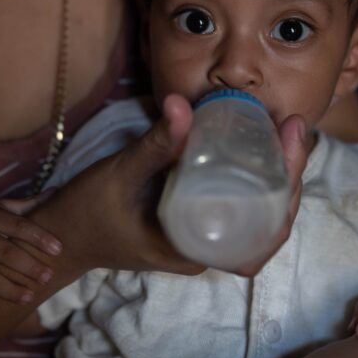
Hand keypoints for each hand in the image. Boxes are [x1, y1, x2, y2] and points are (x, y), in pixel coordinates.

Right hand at [0, 198, 61, 306]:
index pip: (18, 226)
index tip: (58, 249)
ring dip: (8, 290)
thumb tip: (57, 192)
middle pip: (5, 253)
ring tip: (30, 298)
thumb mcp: (1, 205)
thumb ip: (28, 204)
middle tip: (49, 277)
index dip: (39, 238)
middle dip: (29, 267)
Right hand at [27, 95, 308, 278]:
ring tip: (287, 134)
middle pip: (270, 224)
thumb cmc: (88, 213)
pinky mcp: (197, 225)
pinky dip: (256, 180)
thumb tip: (180, 105)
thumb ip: (151, 145)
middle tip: (295, 128)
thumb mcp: (118, 176)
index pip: (263, 236)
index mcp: (195, 252)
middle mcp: (207, 252)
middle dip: (291, 177)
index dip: (287, 195)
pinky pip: (239, 208)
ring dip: (278, 178)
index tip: (292, 147)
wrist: (63, 236)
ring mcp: (203, 241)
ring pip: (258, 217)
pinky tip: (260, 148)